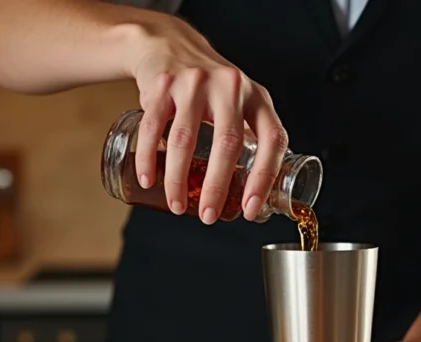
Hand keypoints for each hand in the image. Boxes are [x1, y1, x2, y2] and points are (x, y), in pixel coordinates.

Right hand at [130, 18, 287, 223]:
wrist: (170, 45)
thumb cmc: (212, 87)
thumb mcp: (243, 103)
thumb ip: (253, 138)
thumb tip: (262, 192)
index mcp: (258, 98)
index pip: (272, 141)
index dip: (264, 178)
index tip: (249, 209)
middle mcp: (230, 87)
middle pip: (228, 144)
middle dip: (217, 188)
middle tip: (208, 216)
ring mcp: (195, 83)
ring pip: (185, 139)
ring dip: (178, 180)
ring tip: (177, 205)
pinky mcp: (162, 85)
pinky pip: (153, 127)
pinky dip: (148, 157)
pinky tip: (149, 179)